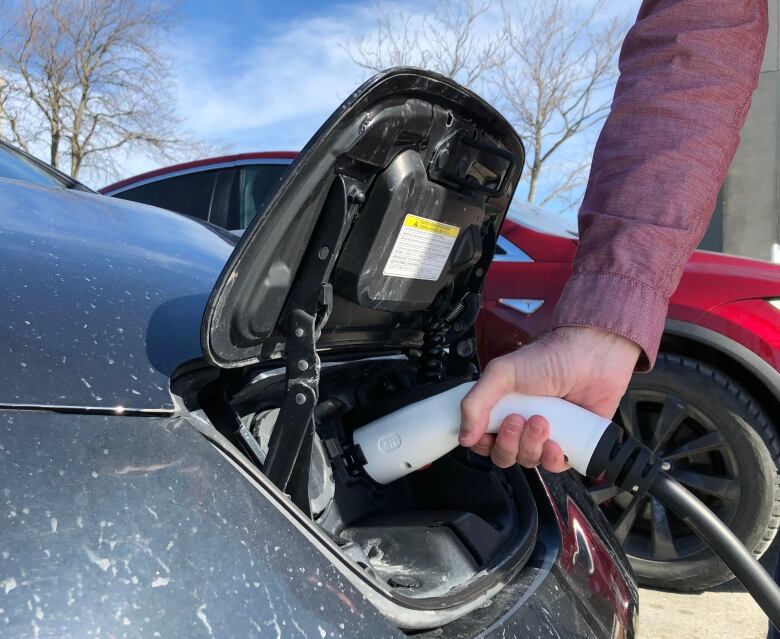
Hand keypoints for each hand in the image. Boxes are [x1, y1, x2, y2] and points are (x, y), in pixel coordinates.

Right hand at [459, 326, 640, 471]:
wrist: (592, 355)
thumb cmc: (549, 357)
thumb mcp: (502, 374)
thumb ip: (476, 403)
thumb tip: (464, 435)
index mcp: (502, 407)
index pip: (483, 439)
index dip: (483, 442)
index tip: (488, 432)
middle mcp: (522, 423)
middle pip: (504, 455)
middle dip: (508, 443)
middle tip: (518, 420)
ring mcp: (546, 434)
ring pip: (528, 460)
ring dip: (531, 445)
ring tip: (542, 421)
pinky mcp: (570, 442)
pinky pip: (555, 465)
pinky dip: (551, 459)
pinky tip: (555, 442)